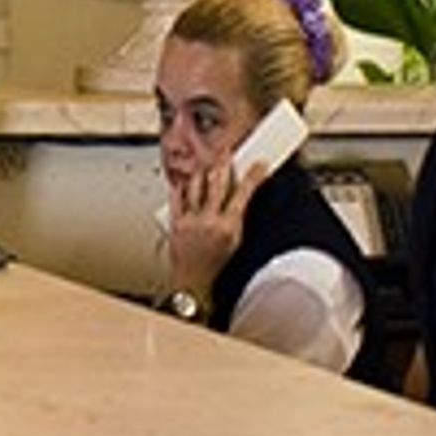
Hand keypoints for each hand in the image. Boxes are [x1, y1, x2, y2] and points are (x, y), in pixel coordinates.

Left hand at [164, 158, 247, 299]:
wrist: (192, 284)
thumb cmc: (217, 269)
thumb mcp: (236, 244)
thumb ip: (236, 219)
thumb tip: (241, 200)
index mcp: (229, 227)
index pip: (244, 194)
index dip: (254, 176)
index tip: (260, 164)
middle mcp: (209, 221)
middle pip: (217, 183)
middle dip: (224, 163)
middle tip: (227, 151)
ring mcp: (190, 220)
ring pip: (195, 186)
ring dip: (202, 171)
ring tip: (206, 162)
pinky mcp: (174, 221)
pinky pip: (177, 198)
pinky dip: (181, 187)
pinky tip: (184, 180)